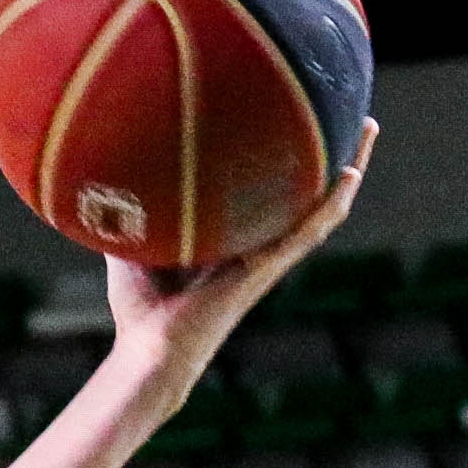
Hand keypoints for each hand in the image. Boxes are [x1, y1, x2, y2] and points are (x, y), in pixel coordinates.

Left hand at [102, 127, 374, 402]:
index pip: (272, 195)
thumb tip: (100, 170)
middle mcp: (260, 247)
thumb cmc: (140, 310)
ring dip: (348, 169)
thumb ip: (129, 210)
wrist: (148, 351)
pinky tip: (349, 174)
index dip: (289, 163)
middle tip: (356, 116)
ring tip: (368, 128)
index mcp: (236, 241)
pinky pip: (307, 231)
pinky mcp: (265, 269)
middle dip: (334, 155)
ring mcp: (268, 259)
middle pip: (308, 194)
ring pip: (322, 208)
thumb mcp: (132, 244)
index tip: (300, 121)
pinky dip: (330, 203)